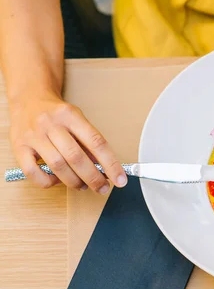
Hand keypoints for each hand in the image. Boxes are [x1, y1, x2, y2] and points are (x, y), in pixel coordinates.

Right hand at [9, 94, 126, 191]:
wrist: (29, 99)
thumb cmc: (58, 115)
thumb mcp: (78, 121)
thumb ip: (89, 143)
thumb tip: (105, 169)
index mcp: (71, 115)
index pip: (96, 142)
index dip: (111, 164)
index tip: (120, 179)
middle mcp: (51, 124)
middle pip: (76, 157)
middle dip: (93, 178)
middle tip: (103, 188)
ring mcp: (33, 135)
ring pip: (57, 165)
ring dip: (74, 182)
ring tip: (83, 186)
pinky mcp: (18, 146)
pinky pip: (32, 171)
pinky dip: (48, 182)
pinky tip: (57, 181)